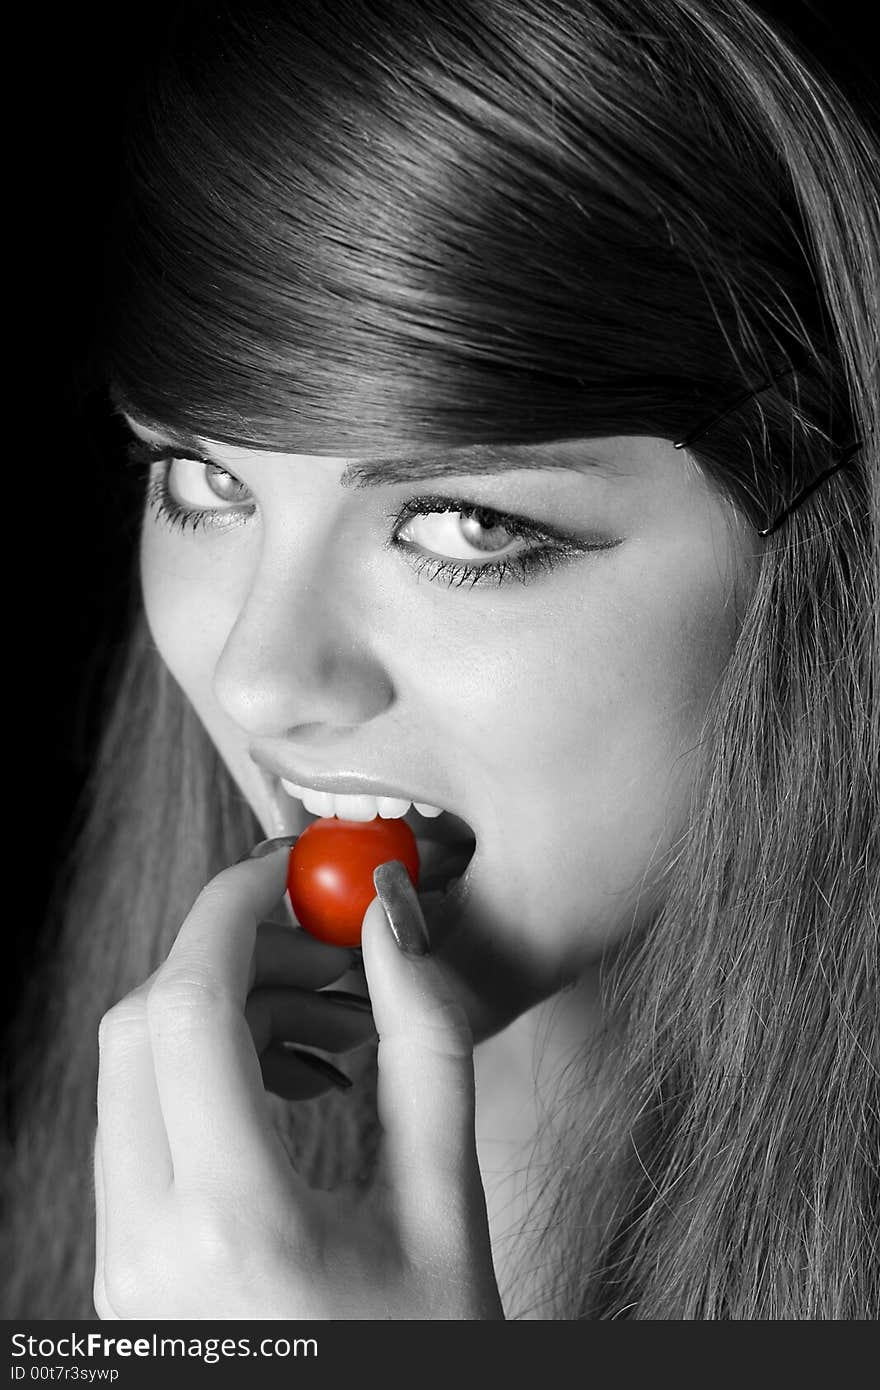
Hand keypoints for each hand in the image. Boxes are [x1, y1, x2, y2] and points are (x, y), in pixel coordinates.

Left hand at [93, 848, 503, 1318]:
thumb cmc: (422, 1360)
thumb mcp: (448, 1207)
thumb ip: (425, 1046)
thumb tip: (391, 921)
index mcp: (229, 1227)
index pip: (192, 1005)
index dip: (237, 907)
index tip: (292, 867)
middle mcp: (144, 1246)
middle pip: (145, 1025)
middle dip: (234, 957)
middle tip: (327, 945)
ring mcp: (122, 1267)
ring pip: (136, 1073)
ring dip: (227, 1016)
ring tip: (335, 1020)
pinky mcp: (127, 1273)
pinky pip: (143, 1131)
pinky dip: (211, 1077)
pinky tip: (300, 1081)